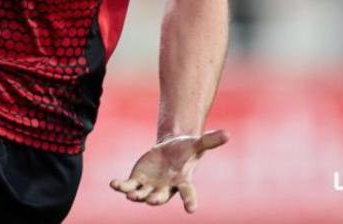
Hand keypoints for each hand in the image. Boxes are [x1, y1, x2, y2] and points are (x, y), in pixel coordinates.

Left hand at [110, 129, 227, 212]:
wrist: (170, 151)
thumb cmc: (185, 150)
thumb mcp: (196, 143)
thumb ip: (210, 140)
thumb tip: (228, 133)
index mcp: (182, 180)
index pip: (188, 192)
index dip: (190, 200)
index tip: (191, 209)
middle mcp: (166, 188)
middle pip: (161, 197)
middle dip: (156, 199)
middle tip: (152, 200)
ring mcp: (150, 187)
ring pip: (142, 195)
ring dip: (136, 195)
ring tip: (130, 195)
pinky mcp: (138, 181)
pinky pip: (128, 187)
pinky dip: (121, 186)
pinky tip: (113, 183)